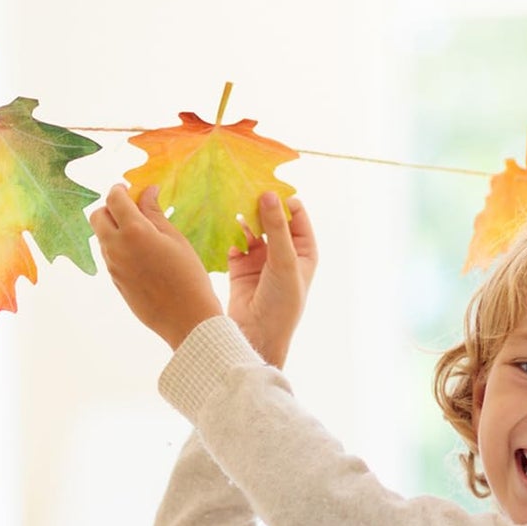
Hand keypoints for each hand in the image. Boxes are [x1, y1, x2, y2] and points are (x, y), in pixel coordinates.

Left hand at [89, 184, 223, 349]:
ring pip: (101, 237)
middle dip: (110, 208)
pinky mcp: (115, 282)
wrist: (185, 319)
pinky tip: (141, 253)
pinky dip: (118, 246)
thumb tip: (146, 191)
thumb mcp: (174, 238)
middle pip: (97, 216)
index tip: (131, 190)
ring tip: (141, 233)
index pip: (113, 198)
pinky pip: (109, 256)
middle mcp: (116, 248)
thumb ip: (154, 213)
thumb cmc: (188, 276)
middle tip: (132, 210)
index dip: (120, 190)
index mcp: (133, 232)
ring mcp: (112, 267)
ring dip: (113, 228)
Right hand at [226, 192, 317, 367]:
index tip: (266, 187)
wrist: (256, 338)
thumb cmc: (281, 304)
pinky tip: (223, 227)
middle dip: (260, 206)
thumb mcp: (283, 262)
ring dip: (243, 219)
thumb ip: (275, 228)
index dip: (283, 200)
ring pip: (251, 230)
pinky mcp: (239, 269)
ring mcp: (260, 261)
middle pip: (271, 219)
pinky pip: (234, 244)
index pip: (295, 215)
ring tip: (232, 206)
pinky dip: (229, 236)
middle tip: (244, 189)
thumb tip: (268, 194)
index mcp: (303, 251)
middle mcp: (283, 253)